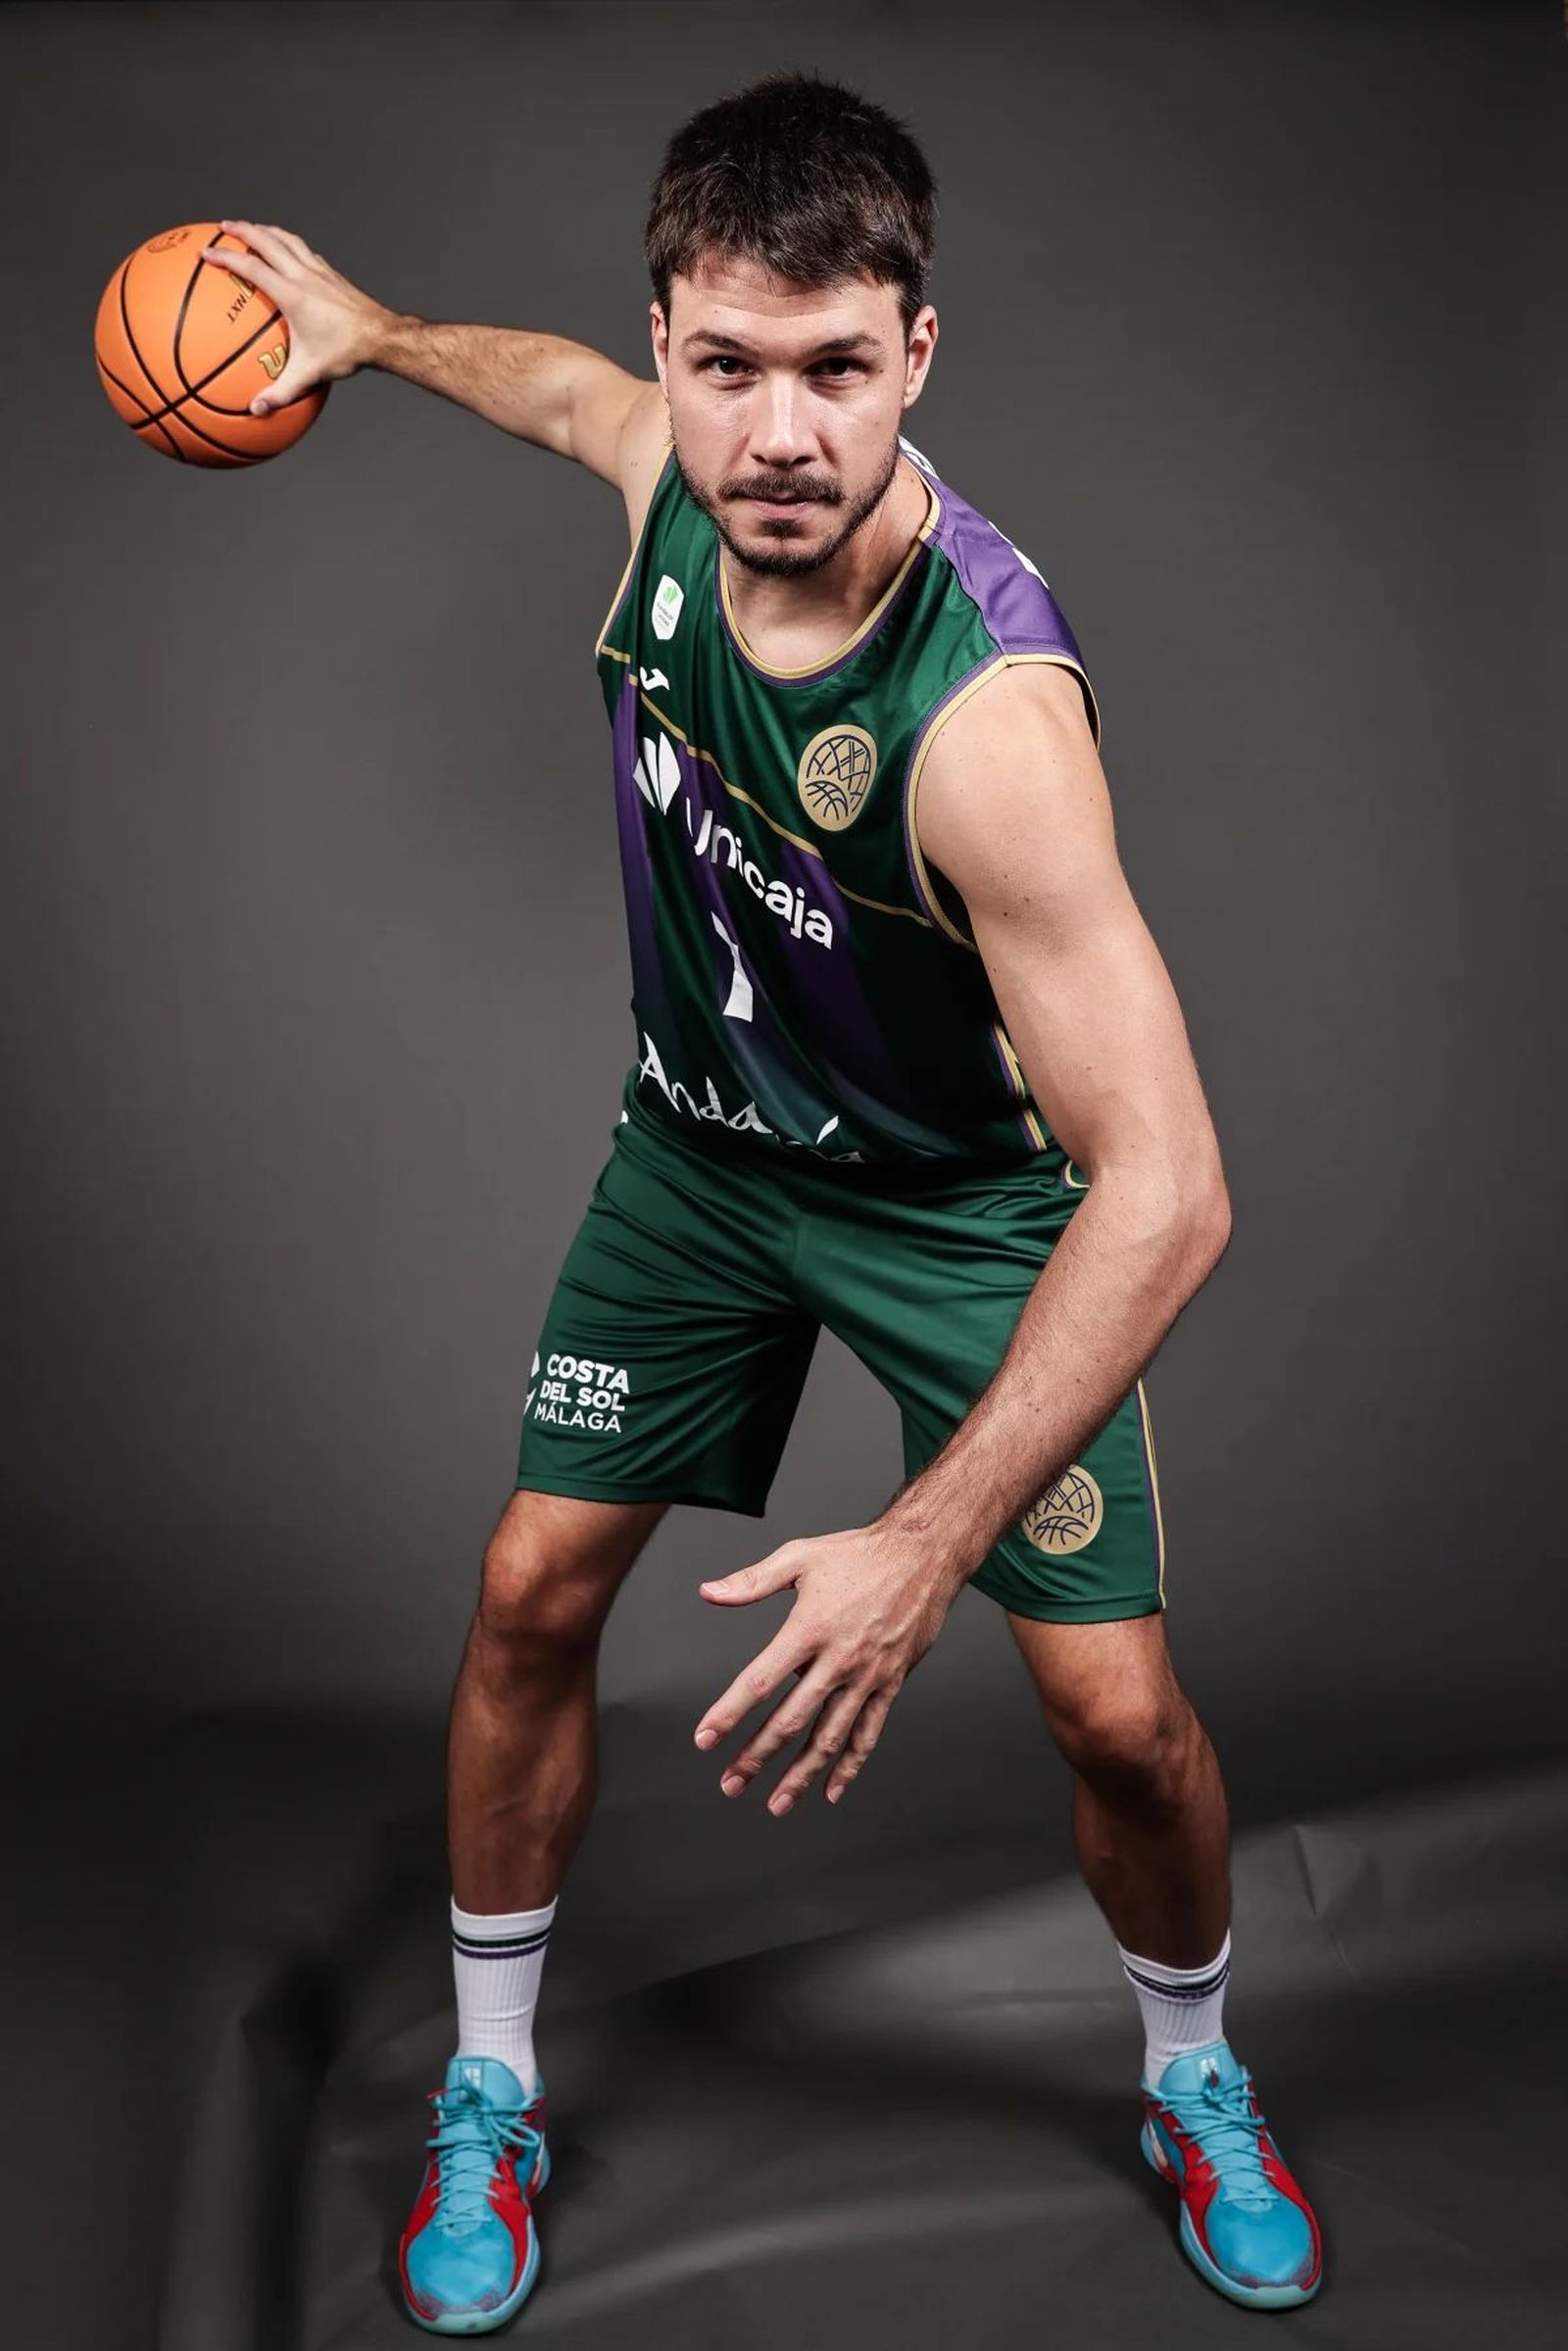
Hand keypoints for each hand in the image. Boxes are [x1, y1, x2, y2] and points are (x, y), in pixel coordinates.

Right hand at [198, 219, 390, 411]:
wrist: (383, 337)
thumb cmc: (346, 353)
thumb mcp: (310, 374)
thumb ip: (280, 393)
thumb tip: (255, 410)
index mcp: (293, 294)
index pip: (252, 267)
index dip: (226, 258)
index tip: (206, 253)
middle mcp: (304, 275)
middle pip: (267, 240)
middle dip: (242, 229)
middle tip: (222, 227)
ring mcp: (320, 271)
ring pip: (288, 239)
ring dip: (266, 230)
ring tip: (251, 229)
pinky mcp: (332, 274)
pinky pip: (304, 250)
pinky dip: (289, 244)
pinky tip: (287, 251)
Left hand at [693, 1522, 961, 1813]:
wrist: (924, 1554)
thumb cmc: (859, 1553)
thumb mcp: (800, 1557)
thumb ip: (752, 1581)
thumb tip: (709, 1593)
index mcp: (809, 1629)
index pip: (759, 1682)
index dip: (728, 1714)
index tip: (705, 1739)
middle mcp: (838, 1660)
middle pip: (790, 1720)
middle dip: (757, 1757)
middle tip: (731, 1783)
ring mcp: (868, 1676)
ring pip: (830, 1738)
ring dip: (800, 1774)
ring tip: (776, 1803)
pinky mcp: (891, 1683)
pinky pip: (868, 1733)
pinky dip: (850, 1766)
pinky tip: (831, 1790)